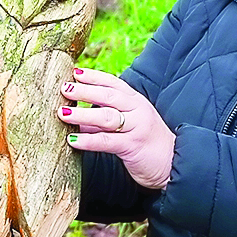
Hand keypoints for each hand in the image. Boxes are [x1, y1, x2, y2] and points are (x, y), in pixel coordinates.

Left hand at [60, 67, 176, 190]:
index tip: (75, 72)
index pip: (113, 83)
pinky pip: (106, 141)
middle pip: (108, 95)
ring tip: (62, 113)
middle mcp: (137, 110)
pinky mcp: (133, 146)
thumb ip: (104, 119)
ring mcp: (136, 127)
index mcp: (136, 101)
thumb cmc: (146, 143)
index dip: (94, 76)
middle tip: (63, 88)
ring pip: (106, 116)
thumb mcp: (128, 125)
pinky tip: (72, 140)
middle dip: (84, 90)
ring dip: (82, 113)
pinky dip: (88, 140)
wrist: (173, 164)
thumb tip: (75, 115)